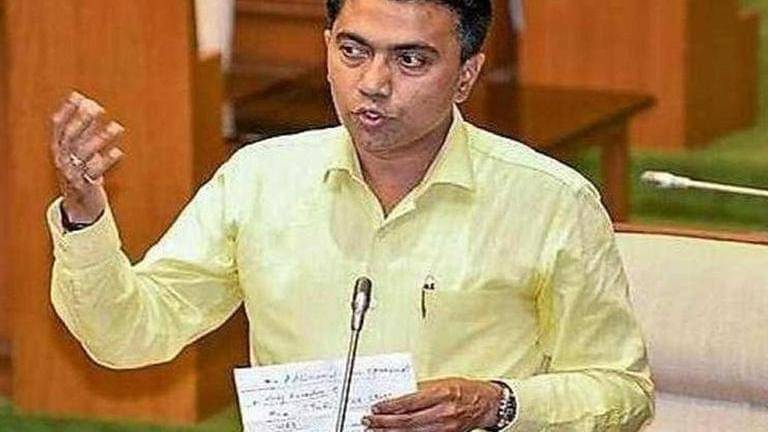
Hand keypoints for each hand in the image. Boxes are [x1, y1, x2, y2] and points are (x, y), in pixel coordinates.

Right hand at [50, 91, 124, 222]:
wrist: (79, 207)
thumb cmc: (81, 173)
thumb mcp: (79, 150)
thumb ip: (84, 129)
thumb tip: (90, 104)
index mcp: (58, 149)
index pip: (58, 127)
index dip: (67, 111)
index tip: (78, 96)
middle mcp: (62, 160)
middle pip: (71, 137)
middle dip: (83, 121)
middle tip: (97, 108)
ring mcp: (72, 173)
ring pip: (85, 153)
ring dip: (101, 138)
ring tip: (116, 127)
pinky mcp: (85, 185)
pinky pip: (95, 172)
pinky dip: (107, 161)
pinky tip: (118, 152)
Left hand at [362, 378, 501, 430]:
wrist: (486, 403)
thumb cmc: (465, 390)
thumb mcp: (442, 381)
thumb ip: (420, 388)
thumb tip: (398, 393)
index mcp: (442, 393)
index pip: (409, 402)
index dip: (389, 406)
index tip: (376, 407)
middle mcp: (444, 412)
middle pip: (407, 421)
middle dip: (385, 422)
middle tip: (370, 421)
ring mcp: (445, 427)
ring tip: (376, 430)